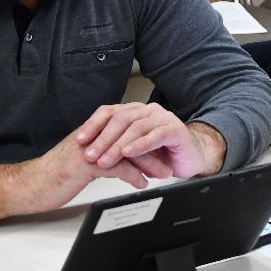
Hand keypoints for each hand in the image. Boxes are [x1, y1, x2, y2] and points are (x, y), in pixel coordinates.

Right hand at [0, 131, 149, 223]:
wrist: (28, 185)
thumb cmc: (54, 174)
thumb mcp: (83, 159)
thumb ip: (103, 152)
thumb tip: (125, 157)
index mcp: (94, 131)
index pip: (128, 129)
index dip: (148, 139)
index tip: (164, 150)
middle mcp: (93, 135)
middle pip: (131, 137)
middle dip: (153, 150)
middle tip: (169, 161)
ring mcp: (88, 149)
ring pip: (127, 151)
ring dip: (148, 163)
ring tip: (162, 173)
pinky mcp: (83, 165)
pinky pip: (116, 167)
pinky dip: (133, 175)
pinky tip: (142, 183)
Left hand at [75, 103, 225, 178]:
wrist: (191, 156)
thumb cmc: (162, 152)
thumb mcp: (132, 149)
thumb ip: (115, 145)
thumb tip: (88, 151)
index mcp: (136, 111)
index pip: (110, 112)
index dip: (93, 125)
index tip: (78, 140)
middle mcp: (149, 111)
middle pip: (121, 118)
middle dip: (102, 138)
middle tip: (89, 155)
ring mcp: (163, 118)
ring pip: (136, 127)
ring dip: (117, 145)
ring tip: (105, 160)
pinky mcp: (175, 130)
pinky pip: (155, 135)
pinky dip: (139, 145)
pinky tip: (127, 153)